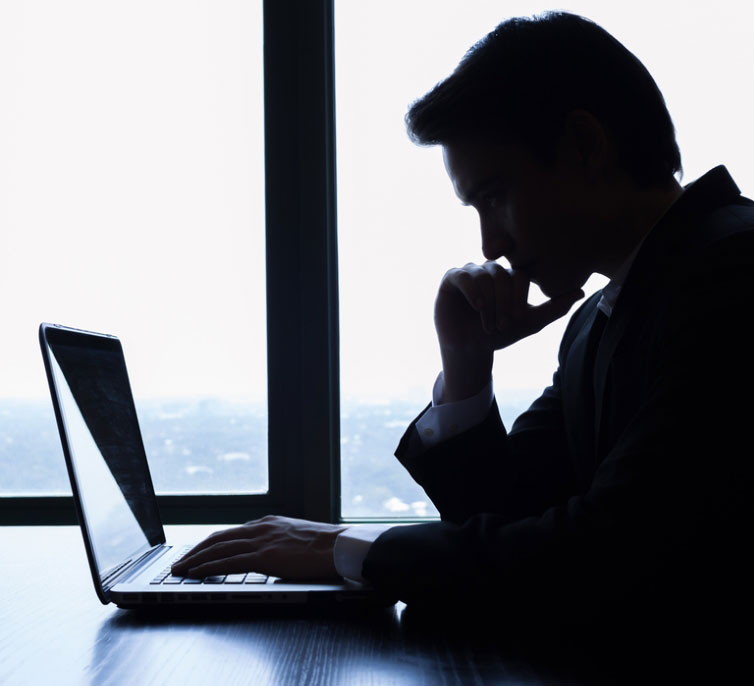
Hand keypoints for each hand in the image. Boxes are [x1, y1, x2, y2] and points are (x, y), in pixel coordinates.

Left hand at [170, 515, 347, 579]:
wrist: (339, 545)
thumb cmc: (324, 546)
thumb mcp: (297, 538)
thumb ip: (280, 543)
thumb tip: (274, 553)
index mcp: (269, 524)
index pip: (231, 533)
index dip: (211, 544)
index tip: (198, 552)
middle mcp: (261, 528)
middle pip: (219, 538)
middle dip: (196, 551)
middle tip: (180, 562)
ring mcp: (262, 541)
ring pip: (219, 548)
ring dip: (196, 560)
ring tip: (180, 570)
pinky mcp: (265, 556)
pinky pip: (230, 561)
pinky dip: (209, 567)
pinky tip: (197, 573)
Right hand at [435, 262, 583, 400]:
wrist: (470, 349)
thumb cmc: (499, 335)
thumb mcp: (529, 322)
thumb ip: (554, 307)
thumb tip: (581, 291)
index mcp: (508, 277)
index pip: (519, 276)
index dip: (519, 297)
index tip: (517, 319)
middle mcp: (489, 271)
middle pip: (501, 274)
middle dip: (504, 302)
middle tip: (503, 324)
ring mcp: (470, 273)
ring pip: (484, 276)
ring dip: (489, 303)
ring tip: (488, 324)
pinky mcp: (451, 279)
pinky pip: (464, 275)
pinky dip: (472, 290)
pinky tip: (478, 307)